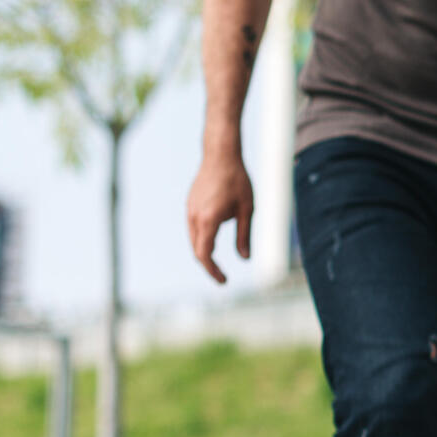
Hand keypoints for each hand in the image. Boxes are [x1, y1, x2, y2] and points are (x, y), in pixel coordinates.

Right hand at [186, 149, 253, 284]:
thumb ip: (244, 235)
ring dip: (203, 253)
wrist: (220, 155)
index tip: (224, 281)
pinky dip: (200, 240)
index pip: (205, 254)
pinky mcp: (190, 205)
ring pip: (193, 240)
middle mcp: (195, 217)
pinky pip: (193, 229)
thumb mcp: (247, 210)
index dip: (213, 270)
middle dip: (208, 266)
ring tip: (216, 264)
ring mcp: (189, 210)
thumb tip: (245, 258)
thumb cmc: (237, 181)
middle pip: (197, 250)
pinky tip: (210, 242)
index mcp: (208, 220)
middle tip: (222, 277)